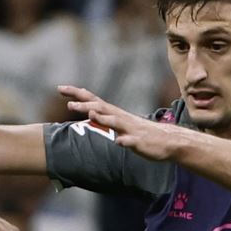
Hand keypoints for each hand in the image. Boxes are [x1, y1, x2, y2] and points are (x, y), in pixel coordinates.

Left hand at [59, 85, 186, 161]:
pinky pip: (131, 142)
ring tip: (91, 114)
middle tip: (68, 104)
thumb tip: (90, 112)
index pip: (93, 100)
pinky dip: (125, 141)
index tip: (60, 88)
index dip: (77, 94)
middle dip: (85, 105)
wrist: (170, 142)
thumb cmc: (142, 134)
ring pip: (116, 122)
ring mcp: (131, 130)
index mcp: (116, 114)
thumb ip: (105, 119)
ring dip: (104, 118)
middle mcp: (122, 118)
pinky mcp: (140, 142)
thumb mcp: (121, 125)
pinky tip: (119, 142)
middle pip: (101, 108)